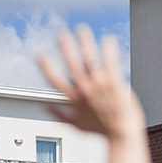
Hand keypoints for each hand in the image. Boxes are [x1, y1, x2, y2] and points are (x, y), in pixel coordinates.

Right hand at [38, 25, 144, 140]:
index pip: (55, 81)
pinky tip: (107, 40)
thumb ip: (59, 115)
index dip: (46, 68)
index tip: (40, 56)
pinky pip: (110, 62)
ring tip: (81, 30)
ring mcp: (100, 85)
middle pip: (71, 64)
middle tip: (60, 34)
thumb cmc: (101, 130)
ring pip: (90, 59)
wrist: (121, 133)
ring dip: (84, 43)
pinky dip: (108, 50)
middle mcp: (85, 90)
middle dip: (65, 48)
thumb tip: (45, 107)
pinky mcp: (115, 82)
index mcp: (74, 99)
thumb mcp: (76, 126)